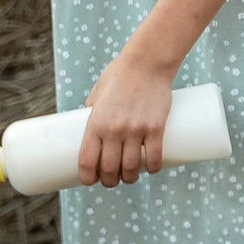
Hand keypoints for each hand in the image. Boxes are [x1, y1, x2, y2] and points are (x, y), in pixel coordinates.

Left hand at [78, 53, 177, 186]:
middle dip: (109, 181)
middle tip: (112, 180)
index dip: (87, 176)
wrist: (146, 63)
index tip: (89, 180)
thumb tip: (87, 129)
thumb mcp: (97, 93)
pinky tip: (150, 170)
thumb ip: (92, 111)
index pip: (87, 160)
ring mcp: (136, 130)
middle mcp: (114, 129)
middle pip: (109, 169)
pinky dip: (152, 168)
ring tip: (129, 177)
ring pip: (131, 167)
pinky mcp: (156, 128)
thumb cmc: (119, 76)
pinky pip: (154, 157)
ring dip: (129, 178)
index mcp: (95, 123)